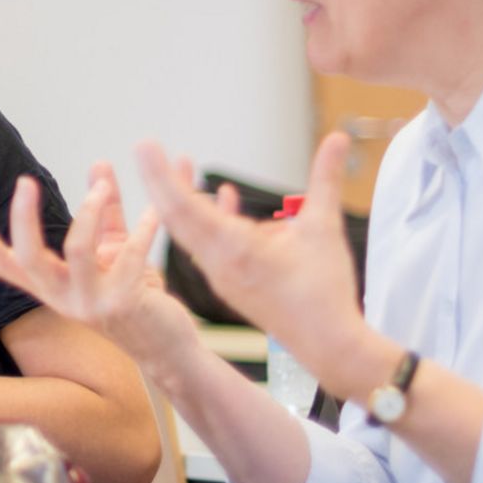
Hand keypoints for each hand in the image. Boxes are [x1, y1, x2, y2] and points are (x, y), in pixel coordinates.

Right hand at [0, 163, 200, 369]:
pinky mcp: (123, 304)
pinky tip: (153, 214)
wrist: (168, 345)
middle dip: (22, 218)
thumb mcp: (112, 247)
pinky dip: (142, 230)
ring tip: (102, 187)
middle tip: (25, 182)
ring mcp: (90, 304)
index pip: (4, 265)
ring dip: (89, 211)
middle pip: (27, 258)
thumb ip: (103, 209)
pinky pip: (127, 257)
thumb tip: (98, 163)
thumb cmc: (136, 294)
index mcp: (51, 287)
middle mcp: (62, 299)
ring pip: (77, 250)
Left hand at [132, 133, 368, 370]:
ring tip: (182, 166)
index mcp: (233, 247)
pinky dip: (206, 218)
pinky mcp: (227, 283)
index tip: (145, 146)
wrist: (327, 345)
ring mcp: (218, 275)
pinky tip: (224, 198)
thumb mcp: (325, 227)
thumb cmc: (325, 289)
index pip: (183, 204)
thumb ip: (326, 178)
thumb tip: (338, 137)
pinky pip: (204, 244)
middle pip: (175, 215)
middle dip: (161, 180)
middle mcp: (216, 262)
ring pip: (188, 231)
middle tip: (147, 148)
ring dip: (182, 198)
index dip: (161, 173)